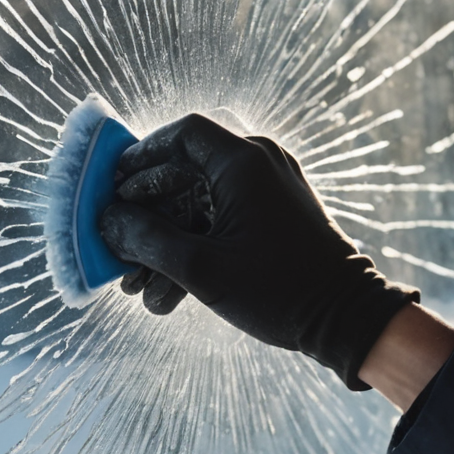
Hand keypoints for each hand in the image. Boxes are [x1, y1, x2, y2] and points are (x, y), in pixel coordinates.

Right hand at [98, 112, 418, 390]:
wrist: (345, 319)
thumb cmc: (278, 290)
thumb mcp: (202, 269)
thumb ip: (148, 240)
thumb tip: (108, 223)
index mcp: (244, 162)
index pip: (183, 133)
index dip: (142, 156)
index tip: (115, 185)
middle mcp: (260, 163)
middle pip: (186, 172)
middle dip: (148, 216)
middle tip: (119, 244)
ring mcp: (271, 188)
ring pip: (201, 203)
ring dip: (168, 241)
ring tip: (138, 286)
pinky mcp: (276, 214)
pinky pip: (223, 218)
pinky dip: (196, 246)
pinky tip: (168, 293)